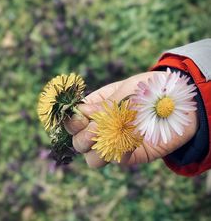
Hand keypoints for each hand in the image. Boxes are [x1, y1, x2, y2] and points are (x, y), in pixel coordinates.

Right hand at [64, 72, 198, 167]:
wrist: (178, 103)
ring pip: (92, 159)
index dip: (72, 121)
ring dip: (96, 150)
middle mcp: (102, 127)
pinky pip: (117, 160)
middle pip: (78, 142)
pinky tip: (132, 141)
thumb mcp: (126, 91)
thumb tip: (81, 112)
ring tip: (112, 137)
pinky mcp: (131, 154)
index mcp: (96, 108)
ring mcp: (115, 142)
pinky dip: (120, 153)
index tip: (81, 117)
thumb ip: (105, 105)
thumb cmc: (149, 90)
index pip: (74, 119)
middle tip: (96, 129)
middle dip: (82, 138)